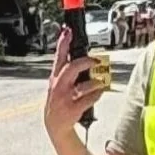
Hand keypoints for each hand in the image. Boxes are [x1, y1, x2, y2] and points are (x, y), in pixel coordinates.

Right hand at [44, 27, 108, 141]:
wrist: (55, 123)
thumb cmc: (60, 99)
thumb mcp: (58, 82)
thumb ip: (67, 67)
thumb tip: (81, 52)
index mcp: (56, 76)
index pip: (59, 56)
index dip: (63, 43)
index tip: (68, 31)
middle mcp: (59, 86)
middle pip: (72, 68)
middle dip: (85, 62)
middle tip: (96, 61)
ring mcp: (65, 98)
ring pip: (83, 86)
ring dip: (95, 83)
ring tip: (100, 82)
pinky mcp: (73, 109)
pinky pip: (89, 99)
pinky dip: (97, 94)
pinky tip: (99, 93)